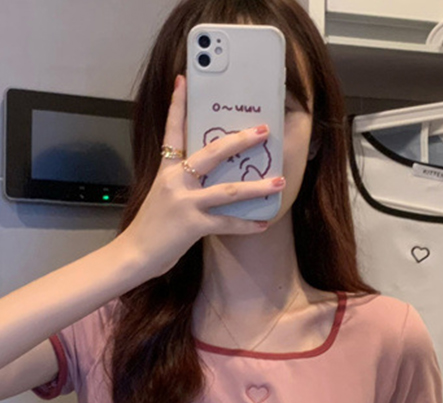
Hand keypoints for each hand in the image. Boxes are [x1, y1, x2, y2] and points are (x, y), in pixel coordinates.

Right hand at [120, 73, 285, 280]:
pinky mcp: (192, 225)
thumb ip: (183, 185)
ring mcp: (184, 202)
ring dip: (257, 186)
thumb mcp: (164, 197)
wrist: (134, 253)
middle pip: (211, 153)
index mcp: (166, 170)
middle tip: (262, 130)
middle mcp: (175, 181)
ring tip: (279, 181)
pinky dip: (247, 225)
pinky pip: (227, 223)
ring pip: (228, 190)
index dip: (178, 106)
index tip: (183, 81)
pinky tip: (264, 224)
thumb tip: (210, 179)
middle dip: (239, 141)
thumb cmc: (152, 227)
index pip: (172, 131)